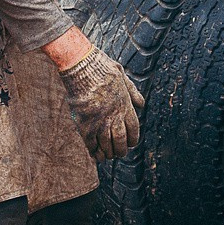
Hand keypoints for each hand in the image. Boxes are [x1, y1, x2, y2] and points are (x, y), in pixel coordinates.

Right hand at [57, 46, 142, 160]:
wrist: (81, 67)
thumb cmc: (101, 68)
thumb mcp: (122, 77)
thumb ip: (132, 92)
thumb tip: (142, 104)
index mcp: (125, 105)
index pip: (133, 129)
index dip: (133, 139)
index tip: (131, 144)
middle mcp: (114, 116)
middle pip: (121, 140)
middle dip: (121, 150)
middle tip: (120, 154)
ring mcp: (99, 121)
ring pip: (107, 145)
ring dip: (108, 153)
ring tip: (108, 157)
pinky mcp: (84, 124)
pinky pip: (90, 143)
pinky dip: (94, 151)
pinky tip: (95, 156)